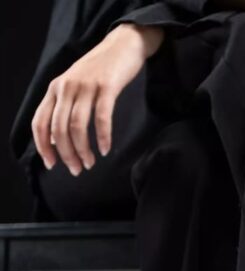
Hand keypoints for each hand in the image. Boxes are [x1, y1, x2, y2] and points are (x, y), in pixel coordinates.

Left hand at [31, 23, 163, 174]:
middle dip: (66, 154)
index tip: (53, 165)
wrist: (122, 46)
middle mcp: (66, 87)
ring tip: (90, 163)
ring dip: (83, 150)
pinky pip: (101, 117)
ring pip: (77, 126)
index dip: (44, 146)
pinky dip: (102, 137)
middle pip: (59, 129)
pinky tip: (105, 150)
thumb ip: (64, 109)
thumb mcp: (75, 87)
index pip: (40, 122)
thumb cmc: (100, 71)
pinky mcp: (106, 87)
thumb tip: (57, 140)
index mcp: (56, 89)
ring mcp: (86, 86)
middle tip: (77, 169)